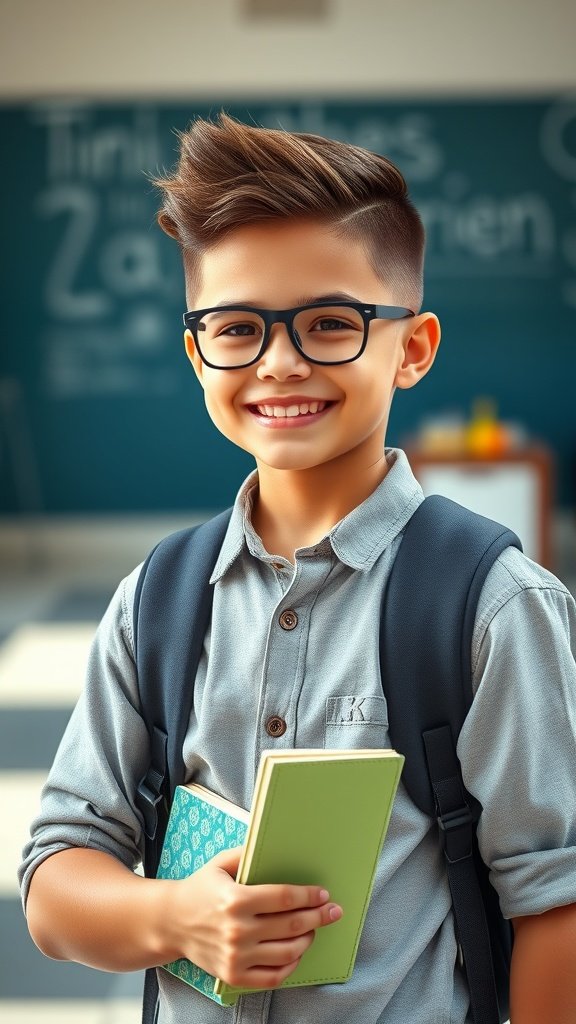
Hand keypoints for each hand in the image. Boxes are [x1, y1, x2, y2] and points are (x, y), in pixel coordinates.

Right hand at [163, 846, 342, 990]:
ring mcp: (236, 956)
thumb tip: (277, 843)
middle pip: (291, 925)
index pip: (284, 899)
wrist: (171, 923)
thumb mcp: (220, 863)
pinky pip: (272, 977)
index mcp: (235, 900)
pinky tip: (297, 952)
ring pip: (287, 952)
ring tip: (314, 929)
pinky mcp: (233, 976)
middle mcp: (237, 930)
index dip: (309, 896)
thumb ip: (247, 852)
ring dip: (308, 940)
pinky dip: (291, 965)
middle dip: (318, 917)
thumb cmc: (200, 888)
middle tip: (333, 911)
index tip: (323, 894)